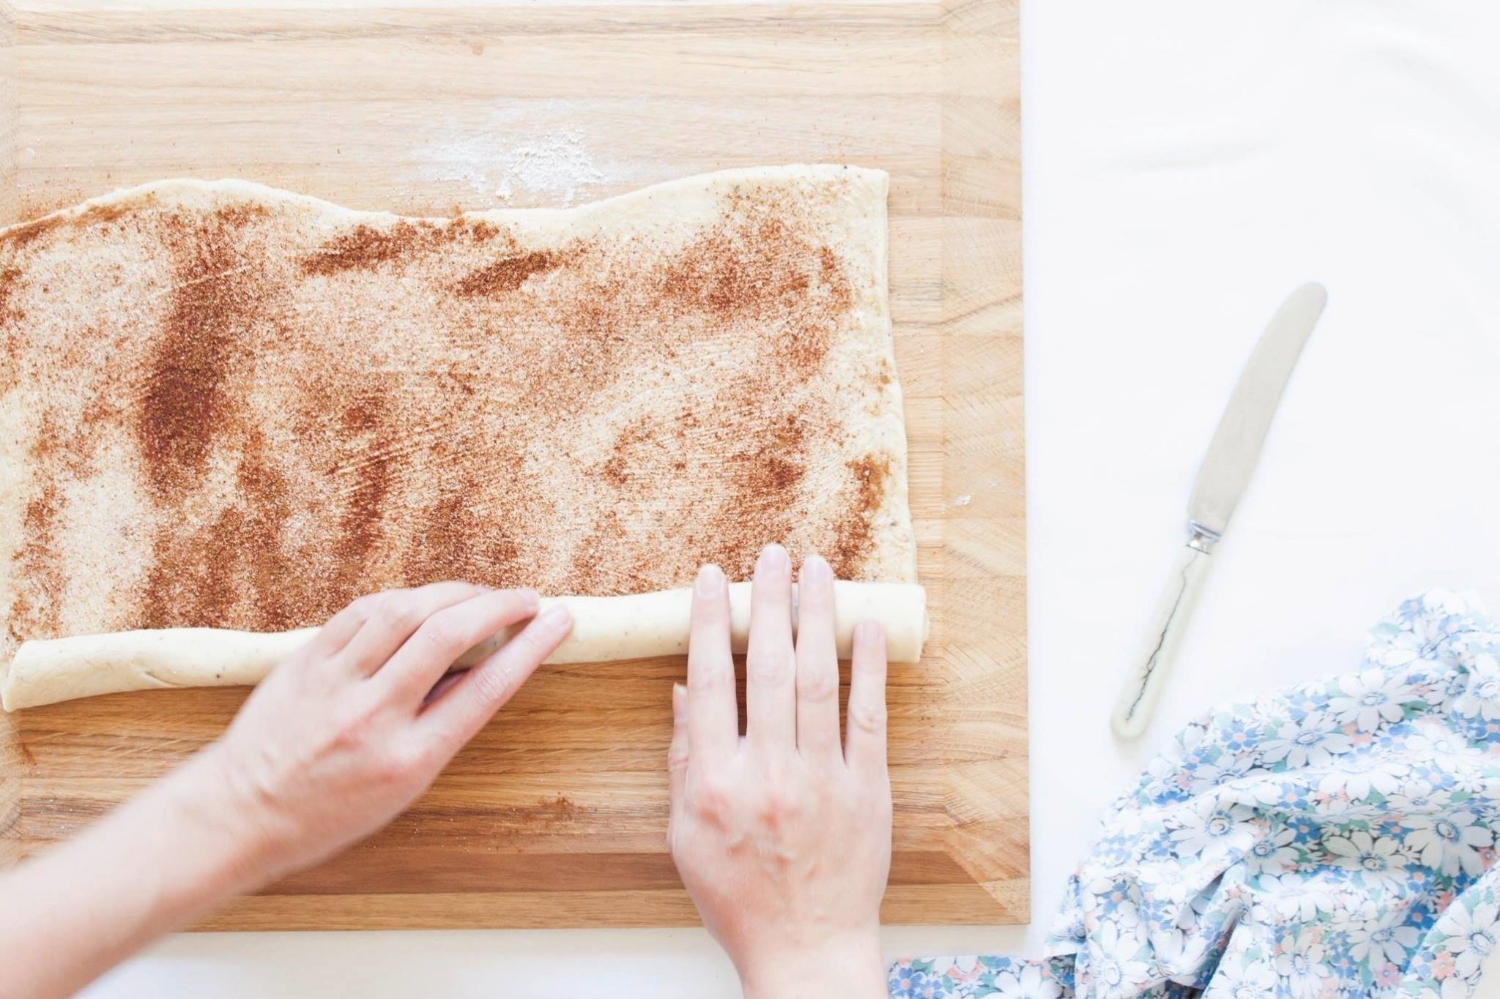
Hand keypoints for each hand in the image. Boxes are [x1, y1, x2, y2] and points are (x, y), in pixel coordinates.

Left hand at [197, 582, 572, 881]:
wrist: (241, 813)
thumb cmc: (327, 812)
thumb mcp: (404, 787)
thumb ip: (441, 725)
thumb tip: (479, 666)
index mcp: (407, 758)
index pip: (486, 688)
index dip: (531, 647)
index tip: (559, 620)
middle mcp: (372, 715)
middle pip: (448, 635)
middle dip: (498, 606)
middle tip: (525, 599)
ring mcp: (335, 683)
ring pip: (404, 611)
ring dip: (453, 593)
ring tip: (478, 594)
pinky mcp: (306, 659)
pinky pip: (362, 612)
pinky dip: (402, 599)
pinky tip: (421, 601)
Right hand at [668, 545, 891, 998]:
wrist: (806, 947)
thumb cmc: (738, 895)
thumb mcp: (686, 834)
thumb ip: (684, 759)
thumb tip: (683, 690)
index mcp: (716, 782)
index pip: (709, 683)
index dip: (710, 623)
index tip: (712, 577)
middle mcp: (768, 773)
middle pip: (766, 668)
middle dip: (769, 602)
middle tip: (771, 554)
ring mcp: (823, 780)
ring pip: (818, 680)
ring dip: (817, 618)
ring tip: (817, 570)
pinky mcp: (868, 790)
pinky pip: (869, 717)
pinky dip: (868, 668)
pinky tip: (866, 626)